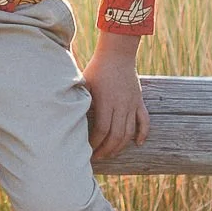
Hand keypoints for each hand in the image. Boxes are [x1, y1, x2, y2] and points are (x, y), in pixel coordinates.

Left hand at [80, 32, 150, 161]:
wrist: (117, 53)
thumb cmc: (96, 68)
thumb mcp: (83, 82)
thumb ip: (79, 100)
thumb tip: (66, 118)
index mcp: (105, 101)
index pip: (102, 130)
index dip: (95, 143)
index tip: (88, 150)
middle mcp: (120, 105)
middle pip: (116, 135)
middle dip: (107, 150)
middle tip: (98, 157)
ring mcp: (131, 104)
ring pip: (129, 132)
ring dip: (121, 146)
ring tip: (111, 153)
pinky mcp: (139, 101)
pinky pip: (144, 121)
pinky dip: (142, 133)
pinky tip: (137, 143)